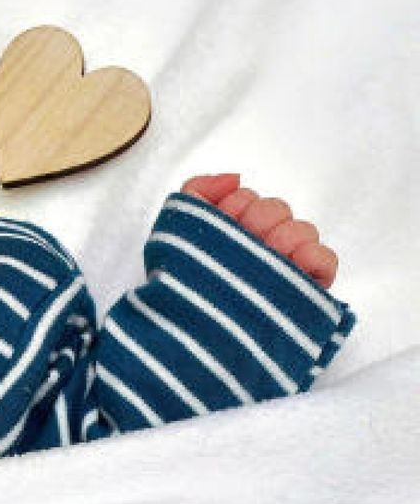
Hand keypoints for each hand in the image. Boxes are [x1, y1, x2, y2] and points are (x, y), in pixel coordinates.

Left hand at [181, 174, 337, 288]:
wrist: (188, 326)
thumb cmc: (182, 280)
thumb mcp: (176, 230)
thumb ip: (197, 191)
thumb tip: (234, 177)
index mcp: (235, 230)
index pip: (247, 197)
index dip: (231, 207)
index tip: (218, 228)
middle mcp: (263, 245)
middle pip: (277, 208)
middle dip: (254, 222)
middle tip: (239, 247)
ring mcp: (285, 267)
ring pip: (302, 228)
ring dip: (281, 238)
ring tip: (260, 261)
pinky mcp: (306, 289)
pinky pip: (326, 259)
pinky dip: (313, 256)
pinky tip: (291, 264)